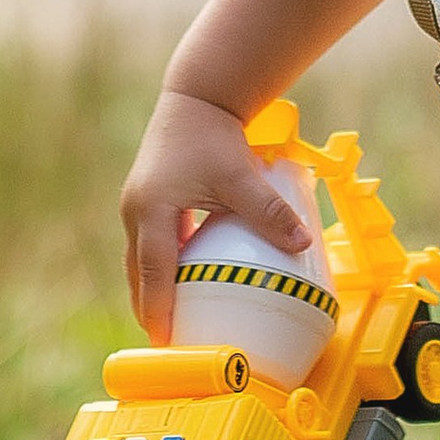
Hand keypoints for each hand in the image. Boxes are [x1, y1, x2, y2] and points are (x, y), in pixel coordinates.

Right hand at [119, 86, 320, 338]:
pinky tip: (180, 280)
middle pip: (138, 274)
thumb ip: (269, 211)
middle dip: (149, 309)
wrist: (197, 97)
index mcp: (152, 210)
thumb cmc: (213, 134)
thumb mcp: (241, 176)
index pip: (153, 273)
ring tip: (170, 322)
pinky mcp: (147, 199)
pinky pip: (150, 244)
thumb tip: (303, 242)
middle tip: (168, 343)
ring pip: (140, 261)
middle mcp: (136, 211)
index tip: (165, 341)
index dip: (158, 310)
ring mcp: (138, 205)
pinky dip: (160, 267)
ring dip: (151, 290)